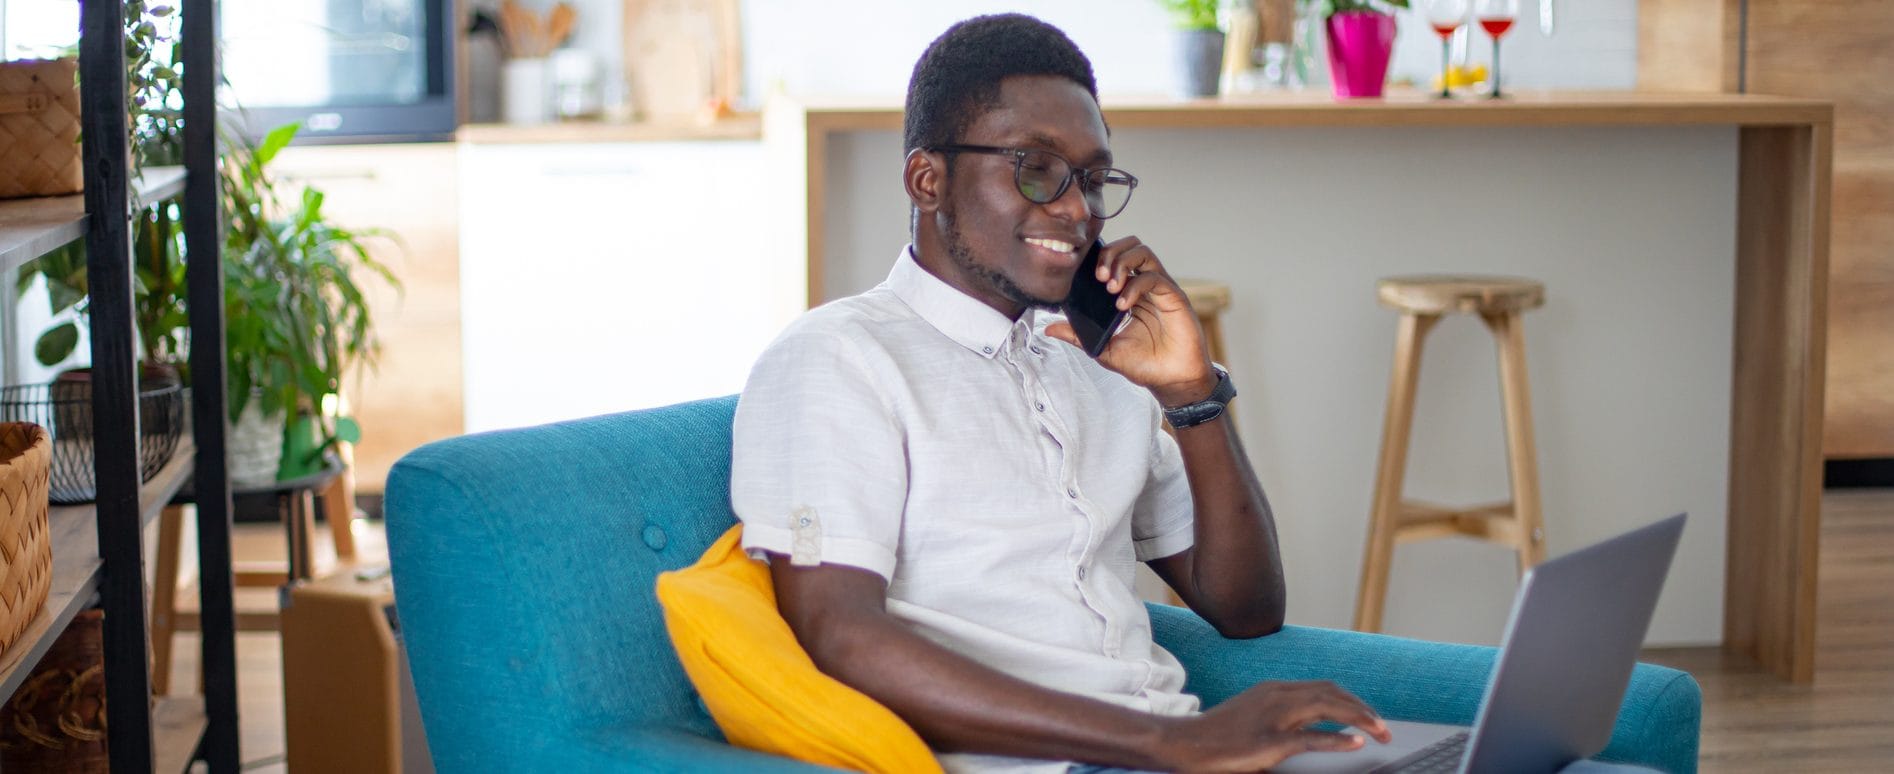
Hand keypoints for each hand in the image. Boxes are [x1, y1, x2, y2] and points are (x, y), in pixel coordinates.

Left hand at [1043, 236, 1215, 406]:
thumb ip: (1078, 336)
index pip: (1116, 258)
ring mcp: (1160, 289)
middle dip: (1110, 254)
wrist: (1172, 381)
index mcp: (1130, 293)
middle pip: (1130, 246)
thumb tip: (1049, 328)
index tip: (1085, 275)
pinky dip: (1134, 286)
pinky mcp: (1174, 296)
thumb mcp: (1103, 349)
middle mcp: (1146, 286)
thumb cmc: (1144, 364)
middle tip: (1098, 276)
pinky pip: (1153, 277)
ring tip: (1109, 287)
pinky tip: (1122, 304)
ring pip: (1142, 252)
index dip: (1100, 258)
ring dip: (1121, 263)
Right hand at [1151, 681, 1392, 772]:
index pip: (1326, 687)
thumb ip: (1284, 718)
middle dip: (1364, 709)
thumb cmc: (1218, 736)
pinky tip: (1355, 743)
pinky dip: (1337, 740)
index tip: (1371, 716)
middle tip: (1385, 728)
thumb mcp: (1255, 717)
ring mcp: (1273, 717)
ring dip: (1360, 719)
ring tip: (1380, 732)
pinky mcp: (1268, 741)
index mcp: (1275, 690)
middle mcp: (1277, 696)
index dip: (1354, 700)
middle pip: (1333, 693)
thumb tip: (1316, 729)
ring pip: (1327, 708)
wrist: (1185, 743)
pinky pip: (1310, 738)